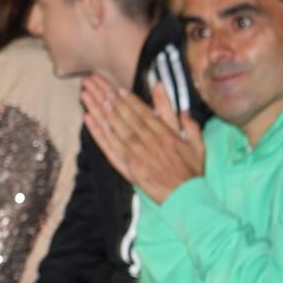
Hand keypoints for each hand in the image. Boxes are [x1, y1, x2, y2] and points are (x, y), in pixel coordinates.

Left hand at [82, 73, 201, 201]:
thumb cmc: (191, 171)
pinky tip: (89, 120)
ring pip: (114, 129)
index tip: (114, 87)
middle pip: (124, 116)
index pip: (143, 112)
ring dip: (99, 110)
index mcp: (166, 135)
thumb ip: (186, 121)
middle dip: (108, 97)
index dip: (127, 99)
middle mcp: (149, 143)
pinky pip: (110, 149)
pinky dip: (99, 134)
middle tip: (94, 82)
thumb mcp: (196, 143)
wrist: (187, 199)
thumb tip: (179, 105)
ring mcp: (137, 157)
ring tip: (87, 95)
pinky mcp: (128, 170)